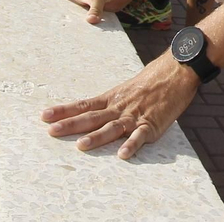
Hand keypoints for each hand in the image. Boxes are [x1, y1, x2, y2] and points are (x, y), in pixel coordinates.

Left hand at [42, 53, 199, 156]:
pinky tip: (122, 154)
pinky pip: (141, 135)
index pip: (84, 105)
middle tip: (51, 131)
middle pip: (92, 117)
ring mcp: (136, 115)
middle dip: (71, 125)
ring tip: (81, 146)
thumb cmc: (153, 79)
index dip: (64, 111)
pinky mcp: (153, 123)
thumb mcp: (128, 89)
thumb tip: (94, 113)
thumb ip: (113, 103)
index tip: (44, 116)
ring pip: (113, 128)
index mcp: (113, 98)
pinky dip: (132, 144)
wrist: (178, 69)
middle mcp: (120, 107)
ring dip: (97, 137)